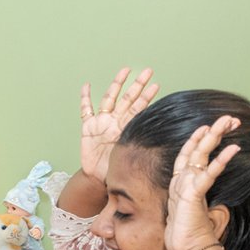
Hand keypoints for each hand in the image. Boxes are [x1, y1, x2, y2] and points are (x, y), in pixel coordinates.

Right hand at [79, 66, 158, 181]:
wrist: (99, 178)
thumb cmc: (116, 170)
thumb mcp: (131, 160)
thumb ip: (141, 152)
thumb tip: (163, 151)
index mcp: (126, 128)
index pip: (139, 109)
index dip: (147, 97)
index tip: (156, 85)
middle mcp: (115, 121)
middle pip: (128, 99)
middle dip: (137, 85)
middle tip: (148, 71)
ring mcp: (102, 123)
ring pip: (110, 99)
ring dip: (117, 85)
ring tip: (125, 71)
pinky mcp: (88, 128)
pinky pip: (86, 111)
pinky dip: (85, 98)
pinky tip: (86, 87)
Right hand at [164, 115, 239, 249]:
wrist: (189, 248)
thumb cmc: (192, 231)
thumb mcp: (197, 208)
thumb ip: (199, 194)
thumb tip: (208, 187)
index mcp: (181, 183)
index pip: (188, 154)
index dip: (198, 138)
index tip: (212, 126)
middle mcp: (181, 181)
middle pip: (195, 149)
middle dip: (212, 132)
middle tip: (227, 118)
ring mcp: (185, 187)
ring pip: (199, 155)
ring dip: (214, 137)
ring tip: (228, 122)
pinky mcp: (192, 194)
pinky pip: (209, 173)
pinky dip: (221, 160)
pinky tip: (234, 148)